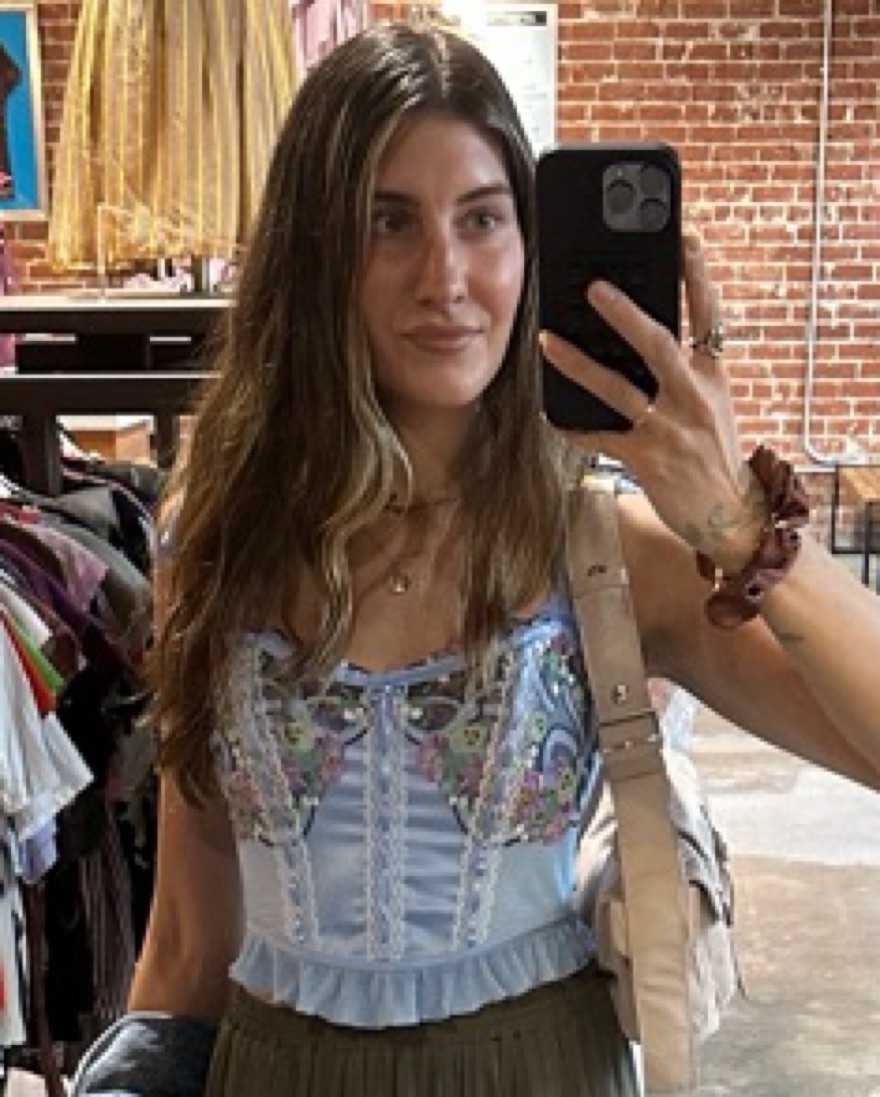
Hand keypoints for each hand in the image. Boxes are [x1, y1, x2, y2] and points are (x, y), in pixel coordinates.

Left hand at [539, 234, 766, 571]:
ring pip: (617, 388)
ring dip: (578, 363)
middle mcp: (693, 397)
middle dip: (624, 312)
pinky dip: (573, 426)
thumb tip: (641, 339)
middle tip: (593, 286)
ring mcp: (669, 428)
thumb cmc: (714, 452)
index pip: (709, 316)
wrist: (730, 514)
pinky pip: (599, 436)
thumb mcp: (714, 403)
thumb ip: (688, 370)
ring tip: (547, 341)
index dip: (698, 276)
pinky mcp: (647, 459)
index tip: (685, 238)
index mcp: (713, 376)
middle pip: (657, 343)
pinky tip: (551, 415)